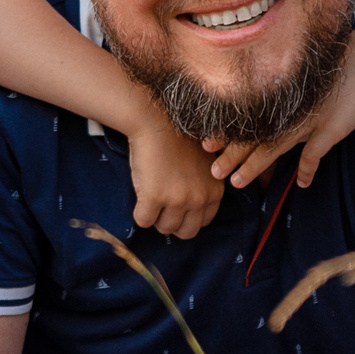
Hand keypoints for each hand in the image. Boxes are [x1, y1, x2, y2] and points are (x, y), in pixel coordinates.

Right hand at [121, 112, 226, 238]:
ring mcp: (177, 199)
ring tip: (150, 200)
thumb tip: (191, 209)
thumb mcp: (204, 165)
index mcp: (215, 191)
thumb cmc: (177, 138)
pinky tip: (140, 198)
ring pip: (164, 228)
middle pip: (186, 232)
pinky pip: (143, 221)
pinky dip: (139, 214)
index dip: (187, 217)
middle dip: (172, 224)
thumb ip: (203, 187)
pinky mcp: (154, 197)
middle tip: (161, 208)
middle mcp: (199, 198)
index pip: (203, 222)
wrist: (156, 121)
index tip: (176, 205)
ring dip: (155, 219)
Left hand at [203, 27, 354, 190]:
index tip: (205, 144)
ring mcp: (306, 121)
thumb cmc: (335, 65)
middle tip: (213, 172)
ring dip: (252, 167)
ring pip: (272, 148)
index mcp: (280, 97)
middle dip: (231, 155)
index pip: (246, 118)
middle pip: (253, 136)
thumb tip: (275, 103)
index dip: (226, 132)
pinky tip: (303, 183)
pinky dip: (307, 170)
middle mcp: (288, 110)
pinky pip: (313, 155)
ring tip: (237, 183)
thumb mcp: (306, 78)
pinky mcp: (328, 129)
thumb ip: (290, 94)